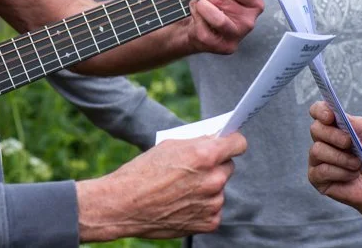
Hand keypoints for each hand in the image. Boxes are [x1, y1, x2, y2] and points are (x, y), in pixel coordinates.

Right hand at [75, 132, 247, 240]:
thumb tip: (216, 140)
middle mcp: (214, 179)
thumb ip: (198, 143)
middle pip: (228, 166)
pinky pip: (213, 209)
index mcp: (205, 155)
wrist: (123, 205)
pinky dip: (202, 207)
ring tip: (182, 190)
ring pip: (219, 189)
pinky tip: (182, 204)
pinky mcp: (209, 222)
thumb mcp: (170, 146)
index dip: (233, 142)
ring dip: (207, 188)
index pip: (238, 143)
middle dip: (215, 166)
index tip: (230, 144)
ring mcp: (213, 203)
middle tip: (196, 170)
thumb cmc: (143, 172)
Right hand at [307, 101, 361, 215]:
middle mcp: (324, 141)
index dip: (320, 110)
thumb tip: (342, 116)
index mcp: (336, 127)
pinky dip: (340, 173)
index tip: (330, 116)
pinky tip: (350, 176)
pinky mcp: (316, 178)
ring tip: (356, 165)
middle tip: (350, 143)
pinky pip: (321, 170)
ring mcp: (318, 159)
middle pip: (315, 129)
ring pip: (317, 150)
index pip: (318, 111)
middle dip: (334, 136)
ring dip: (341, 158)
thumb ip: (361, 124)